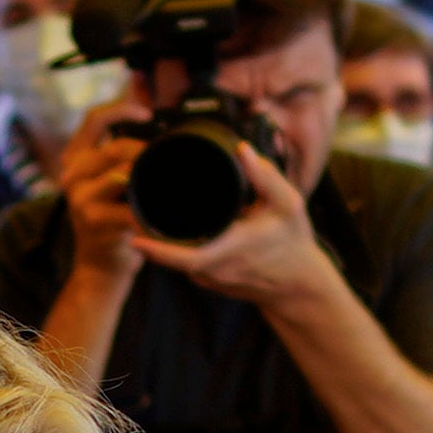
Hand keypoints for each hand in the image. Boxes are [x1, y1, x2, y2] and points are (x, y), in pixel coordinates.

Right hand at [51, 103, 158, 279]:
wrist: (100, 267)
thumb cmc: (112, 222)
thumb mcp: (110, 184)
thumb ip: (121, 159)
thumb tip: (154, 130)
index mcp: (75, 160)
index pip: (93, 120)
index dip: (120, 109)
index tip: (147, 113)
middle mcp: (72, 176)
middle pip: (117, 147)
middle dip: (148, 152)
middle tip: (170, 163)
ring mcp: (81, 198)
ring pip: (124, 173)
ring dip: (152, 178)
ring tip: (170, 186)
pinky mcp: (94, 220)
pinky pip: (130, 208)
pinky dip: (150, 211)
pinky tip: (163, 215)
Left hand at [129, 134, 336, 308]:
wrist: (299, 283)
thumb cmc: (293, 242)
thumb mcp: (288, 204)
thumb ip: (266, 176)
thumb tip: (242, 149)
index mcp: (230, 249)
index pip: (185, 257)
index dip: (158, 251)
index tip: (135, 239)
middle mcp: (216, 269)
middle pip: (170, 257)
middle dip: (150, 236)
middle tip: (134, 211)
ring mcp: (211, 279)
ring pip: (176, 260)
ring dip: (162, 242)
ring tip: (148, 215)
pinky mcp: (211, 283)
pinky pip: (185, 263)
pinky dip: (176, 248)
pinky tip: (174, 228)